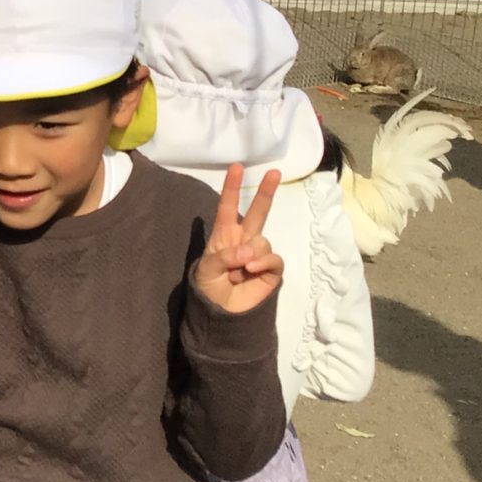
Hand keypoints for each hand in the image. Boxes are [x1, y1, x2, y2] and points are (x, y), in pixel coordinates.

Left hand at [193, 165, 284, 313]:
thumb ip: (225, 256)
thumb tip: (248, 252)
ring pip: (262, 240)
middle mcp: (243, 240)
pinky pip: (273, 258)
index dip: (232, 188)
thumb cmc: (209, 288)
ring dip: (251, 254)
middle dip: (265, 192)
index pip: (227, 207)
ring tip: (238, 271)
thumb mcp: (207, 270)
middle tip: (274, 172)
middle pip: (257, 212)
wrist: (222, 313)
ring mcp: (258, 254)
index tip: (236, 167)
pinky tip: (252, 271)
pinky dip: (262, 262)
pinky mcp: (271, 269)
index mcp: (224, 235)